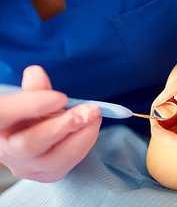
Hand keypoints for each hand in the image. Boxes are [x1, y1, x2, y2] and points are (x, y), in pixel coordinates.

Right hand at [0, 66, 101, 181]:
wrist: (34, 141)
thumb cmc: (31, 116)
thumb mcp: (31, 98)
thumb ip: (35, 88)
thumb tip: (36, 73)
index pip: (5, 114)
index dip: (32, 105)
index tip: (61, 97)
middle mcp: (6, 151)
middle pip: (30, 143)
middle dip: (66, 125)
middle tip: (91, 110)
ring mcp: (25, 167)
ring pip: (55, 158)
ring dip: (83, 135)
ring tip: (95, 117)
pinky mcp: (45, 175)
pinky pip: (68, 164)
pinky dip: (84, 144)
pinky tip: (91, 129)